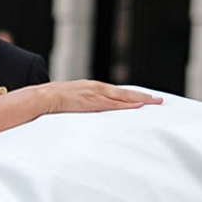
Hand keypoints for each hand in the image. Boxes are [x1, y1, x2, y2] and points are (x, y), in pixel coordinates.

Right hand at [36, 80, 161, 114]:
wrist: (43, 96)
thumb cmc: (54, 101)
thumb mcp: (72, 100)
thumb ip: (82, 105)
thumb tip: (87, 113)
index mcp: (93, 88)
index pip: (118, 92)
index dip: (132, 96)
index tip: (145, 99)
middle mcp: (97, 88)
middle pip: (125, 93)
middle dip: (143, 96)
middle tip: (159, 100)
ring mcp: (96, 94)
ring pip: (124, 97)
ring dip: (140, 100)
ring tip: (154, 102)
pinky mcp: (93, 102)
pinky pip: (114, 104)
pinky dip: (127, 105)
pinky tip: (138, 106)